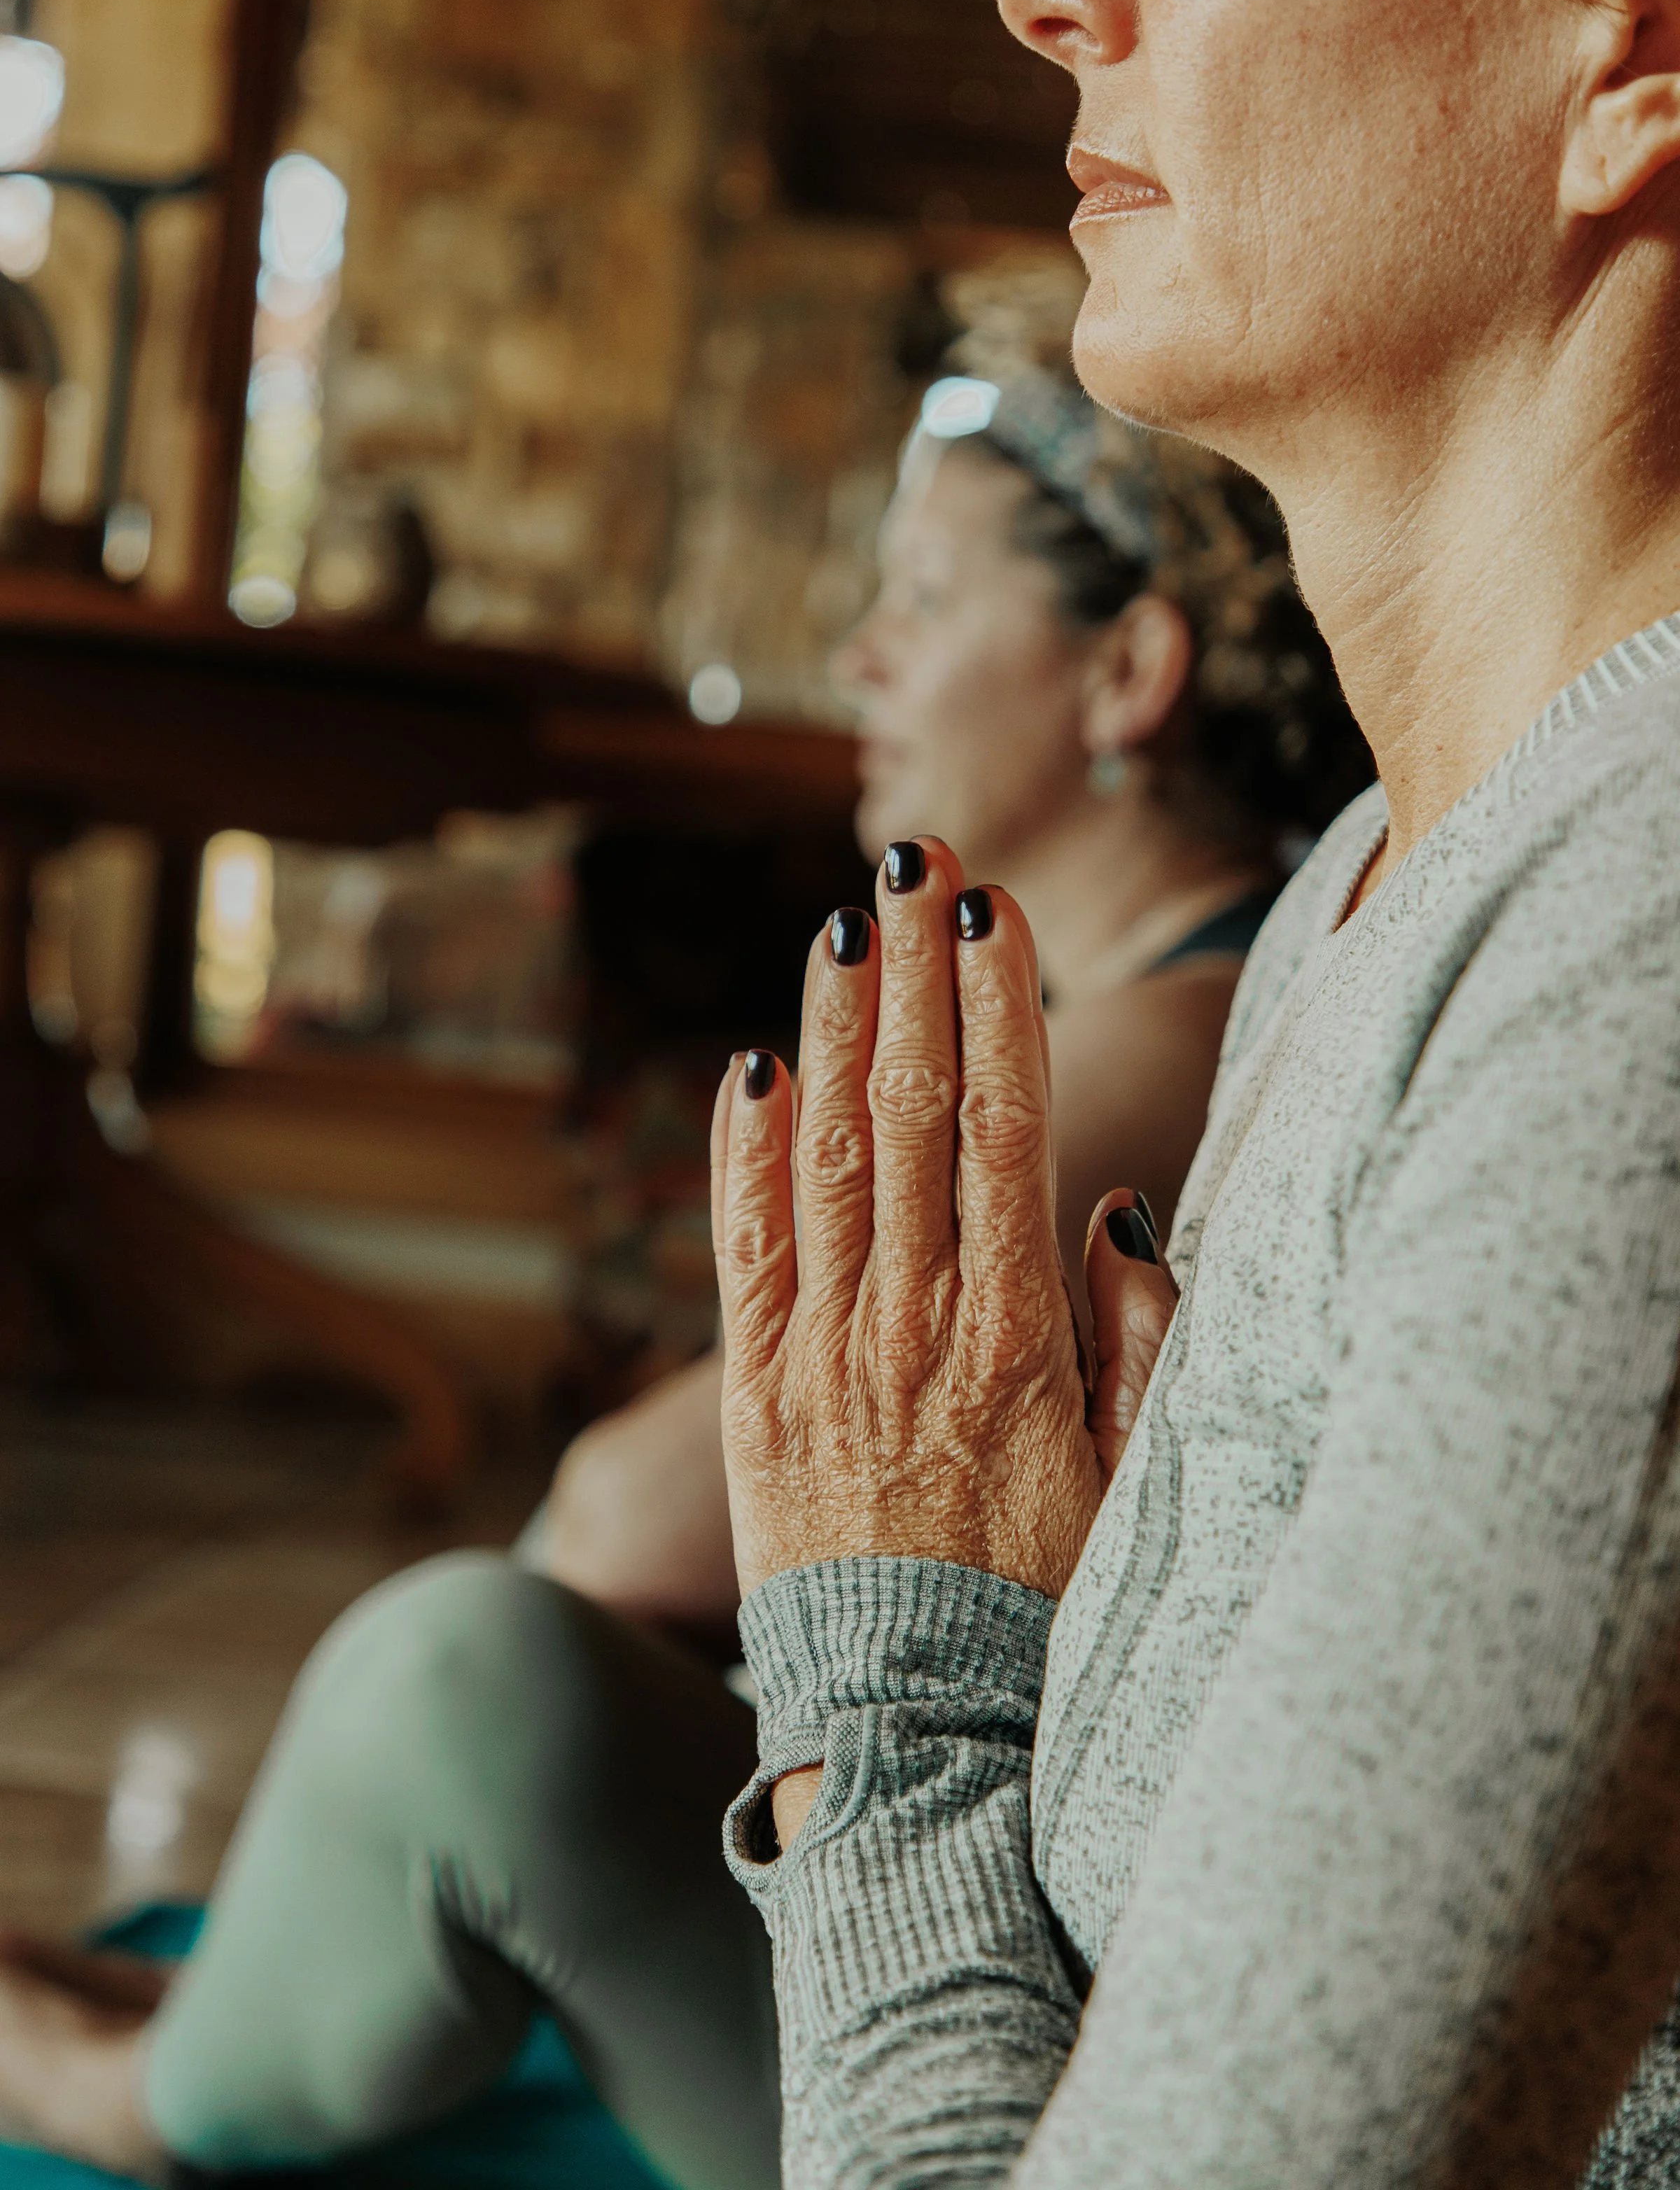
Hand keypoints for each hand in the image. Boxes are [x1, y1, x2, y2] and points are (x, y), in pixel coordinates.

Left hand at [712, 838, 1177, 1608]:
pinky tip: (752, 1066)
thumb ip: (1138, 1345)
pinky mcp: (754, 1395)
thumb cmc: (1044, 1609)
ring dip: (834, 1027)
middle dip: (914, 973)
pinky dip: (745, 1153)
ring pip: (826, 1156)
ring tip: (843, 921)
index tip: (989, 912)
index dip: (992, 1008)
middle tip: (916, 861)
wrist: (916, 1739)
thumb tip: (1120, 1208)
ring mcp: (820, 1357)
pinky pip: (745, 1249)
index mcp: (1015, 1340)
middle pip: (910, 1112)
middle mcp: (911, 1328)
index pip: (1002, 1130)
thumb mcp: (1134, 1484)